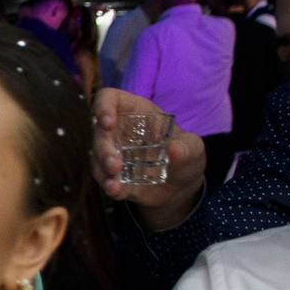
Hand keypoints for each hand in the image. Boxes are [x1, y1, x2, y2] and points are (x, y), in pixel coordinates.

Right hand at [92, 89, 206, 229]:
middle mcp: (119, 131)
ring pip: (97, 156)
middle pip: (99, 131)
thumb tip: (174, 150)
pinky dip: (108, 186)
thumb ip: (187, 147)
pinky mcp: (114, 176)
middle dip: (103, 148)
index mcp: (136, 113)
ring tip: (114, 183)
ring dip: (102, 168)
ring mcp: (115, 154)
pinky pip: (104, 179)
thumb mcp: (193, 148)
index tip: (108, 122)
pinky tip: (116, 191)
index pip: (110, 99)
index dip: (103, 106)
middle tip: (115, 165)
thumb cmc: (186, 154)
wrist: (182, 185)